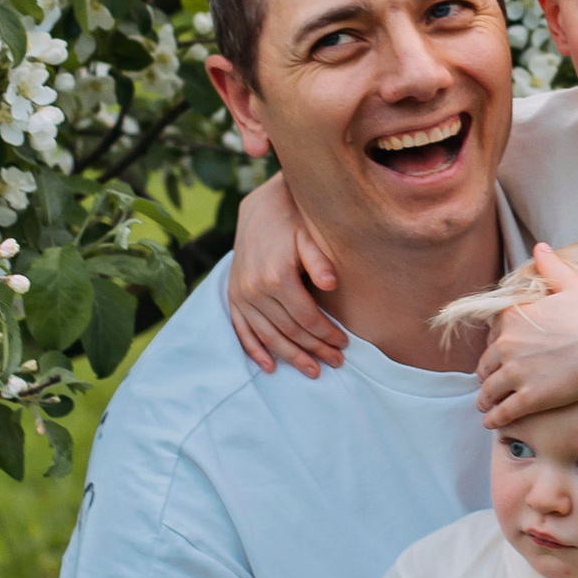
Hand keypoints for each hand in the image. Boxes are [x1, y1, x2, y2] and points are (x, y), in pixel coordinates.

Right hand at [226, 173, 348, 376]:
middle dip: (314, 350)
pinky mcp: (233, 296)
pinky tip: (270, 367)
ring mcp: (241, 294)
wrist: (262, 206)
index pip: (306, 318)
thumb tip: (332, 284)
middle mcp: (254, 289)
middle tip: (336, 362)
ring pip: (267, 336)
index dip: (326, 334)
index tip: (344, 343)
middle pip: (289, 331)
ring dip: (290, 356)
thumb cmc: (294, 221)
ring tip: (312, 371)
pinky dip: (255, 350)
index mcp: (276, 277)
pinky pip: (241, 330)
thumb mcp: (310, 235)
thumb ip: (320, 260)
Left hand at [473, 243, 577, 426]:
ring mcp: (516, 373)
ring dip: (485, 399)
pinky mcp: (528, 398)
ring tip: (485, 406)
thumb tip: (540, 246)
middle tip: (487, 383)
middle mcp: (508, 344)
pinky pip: (502, 411)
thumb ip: (551, 266)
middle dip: (486, 374)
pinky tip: (491, 423)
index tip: (495, 353)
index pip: (491, 334)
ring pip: (489, 389)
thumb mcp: (571, 285)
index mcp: (513, 317)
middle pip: (485, 363)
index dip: (493, 344)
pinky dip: (494, 418)